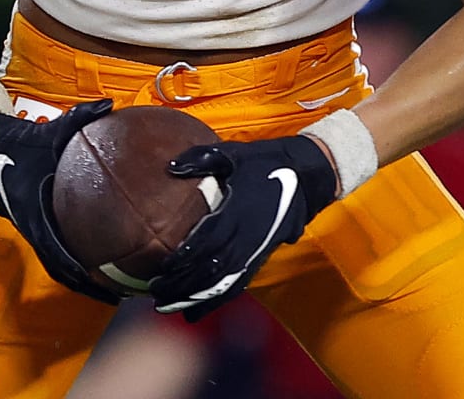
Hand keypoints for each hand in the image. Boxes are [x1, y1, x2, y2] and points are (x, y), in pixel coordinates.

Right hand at [0, 98, 118, 303]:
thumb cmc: (20, 143)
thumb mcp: (52, 129)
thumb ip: (81, 117)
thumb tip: (109, 104)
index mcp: (35, 211)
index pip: (57, 250)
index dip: (78, 271)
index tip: (100, 285)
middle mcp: (32, 226)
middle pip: (59, 267)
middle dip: (85, 284)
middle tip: (115, 294)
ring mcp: (32, 227)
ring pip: (56, 261)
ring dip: (78, 276)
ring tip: (109, 287)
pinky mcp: (34, 223)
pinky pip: (54, 247)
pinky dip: (71, 259)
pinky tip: (94, 259)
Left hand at [149, 134, 339, 320]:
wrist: (307, 175)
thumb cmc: (265, 161)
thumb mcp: (233, 153)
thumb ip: (201, 159)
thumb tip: (171, 166)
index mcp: (238, 210)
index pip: (208, 239)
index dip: (186, 256)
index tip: (163, 267)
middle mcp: (247, 235)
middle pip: (212, 267)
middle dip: (183, 283)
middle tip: (156, 293)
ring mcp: (256, 249)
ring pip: (223, 282)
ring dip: (196, 297)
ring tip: (169, 307)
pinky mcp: (261, 257)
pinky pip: (238, 284)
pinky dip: (217, 300)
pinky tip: (197, 310)